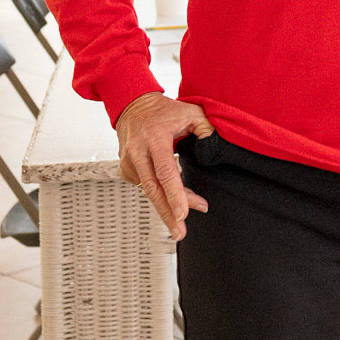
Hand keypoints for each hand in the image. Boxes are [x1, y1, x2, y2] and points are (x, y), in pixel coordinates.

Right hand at [115, 93, 213, 239]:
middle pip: (153, 189)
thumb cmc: (166, 111)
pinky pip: (145, 186)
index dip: (175, 194)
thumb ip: (207, 129)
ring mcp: (128, 161)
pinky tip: (169, 193)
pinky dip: (158, 193)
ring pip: (150, 191)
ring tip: (183, 216)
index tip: (183, 213)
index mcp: (155, 138)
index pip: (166, 171)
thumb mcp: (192, 112)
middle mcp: (138, 151)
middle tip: (180, 233)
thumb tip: (214, 148)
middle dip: (167, 214)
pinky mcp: (125, 169)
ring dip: (167, 205)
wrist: (133, 106)